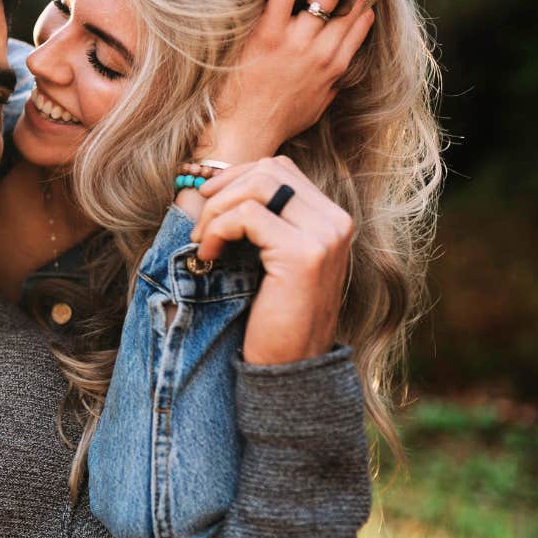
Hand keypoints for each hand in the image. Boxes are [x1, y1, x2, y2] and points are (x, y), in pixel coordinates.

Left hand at [190, 156, 352, 365]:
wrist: (290, 368)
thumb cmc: (275, 316)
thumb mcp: (273, 258)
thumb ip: (266, 220)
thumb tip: (220, 183)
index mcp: (331, 218)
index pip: (280, 169)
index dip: (237, 178)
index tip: (211, 205)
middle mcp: (336, 221)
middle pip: (268, 169)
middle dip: (224, 189)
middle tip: (201, 226)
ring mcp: (324, 235)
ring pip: (257, 185)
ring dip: (218, 208)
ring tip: (204, 241)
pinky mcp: (304, 254)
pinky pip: (247, 215)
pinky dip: (218, 228)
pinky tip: (209, 254)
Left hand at [196, 0, 374, 162]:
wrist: (244, 135)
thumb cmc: (275, 123)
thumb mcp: (315, 108)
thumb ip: (330, 85)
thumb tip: (338, 71)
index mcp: (335, 67)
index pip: (361, 19)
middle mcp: (321, 51)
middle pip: (349, 0)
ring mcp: (296, 42)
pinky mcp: (267, 35)